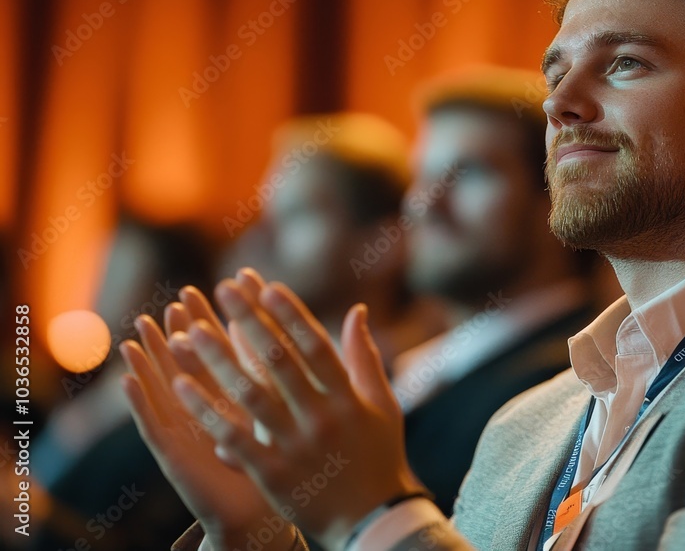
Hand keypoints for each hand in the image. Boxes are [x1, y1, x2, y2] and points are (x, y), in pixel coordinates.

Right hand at [120, 281, 296, 550]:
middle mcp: (209, 407)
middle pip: (194, 360)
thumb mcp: (287, 414)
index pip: (228, 349)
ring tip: (142, 325)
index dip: (225, 319)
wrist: (262, 516)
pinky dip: (138, 402)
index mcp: (238, 395)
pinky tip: (127, 379)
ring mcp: (188, 429)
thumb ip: (288, 376)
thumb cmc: (281, 465)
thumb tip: (302, 336)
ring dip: (153, 356)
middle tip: (180, 297)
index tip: (222, 285)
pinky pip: (152, 424)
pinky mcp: (173, 455)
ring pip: (167, 385)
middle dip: (188, 328)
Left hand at [174, 271, 423, 548]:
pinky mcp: (273, 474)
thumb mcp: (383, 405)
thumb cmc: (379, 456)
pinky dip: (206, 411)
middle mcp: (322, 418)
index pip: (315, 347)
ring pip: (251, 396)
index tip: (266, 286)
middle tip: (223, 289)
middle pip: (279, 362)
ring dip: (218, 360)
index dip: (291, 315)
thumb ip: (366, 357)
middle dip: (249, 322)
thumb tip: (356, 310)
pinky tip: (180, 385)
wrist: (373, 521)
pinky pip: (234, 437)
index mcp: (349, 398)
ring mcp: (297, 447)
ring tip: (191, 330)